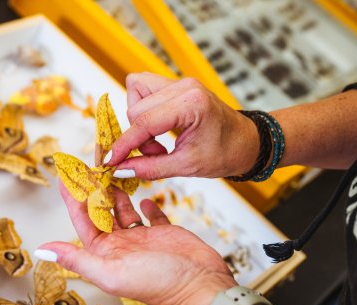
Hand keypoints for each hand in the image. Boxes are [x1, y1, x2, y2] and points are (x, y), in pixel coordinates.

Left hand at [36, 184, 236, 304]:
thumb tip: (42, 249)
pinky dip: (145, 205)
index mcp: (105, 254)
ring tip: (109, 172)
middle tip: (87, 164)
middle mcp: (121, 246)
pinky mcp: (164, 234)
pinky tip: (142, 195)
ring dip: (115, 193)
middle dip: (93, 190)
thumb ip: (77, 259)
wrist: (200, 286)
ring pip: (123, 211)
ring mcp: (142, 239)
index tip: (66, 175)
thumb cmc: (158, 284)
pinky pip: (151, 216)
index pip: (83, 220)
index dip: (73, 198)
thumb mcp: (111, 272)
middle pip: (101, 212)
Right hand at [107, 72, 259, 179]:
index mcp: (191, 104)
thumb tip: (120, 170)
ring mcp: (180, 82)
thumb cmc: (226, 153)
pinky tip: (159, 128)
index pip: (144, 121)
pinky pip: (145, 90)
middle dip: (138, 136)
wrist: (247, 142)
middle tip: (156, 154)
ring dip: (140, 121)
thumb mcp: (187, 166)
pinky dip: (145, 111)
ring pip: (136, 93)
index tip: (109, 161)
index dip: (123, 143)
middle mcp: (184, 86)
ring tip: (158, 141)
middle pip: (136, 108)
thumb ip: (150, 167)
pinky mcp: (176, 84)